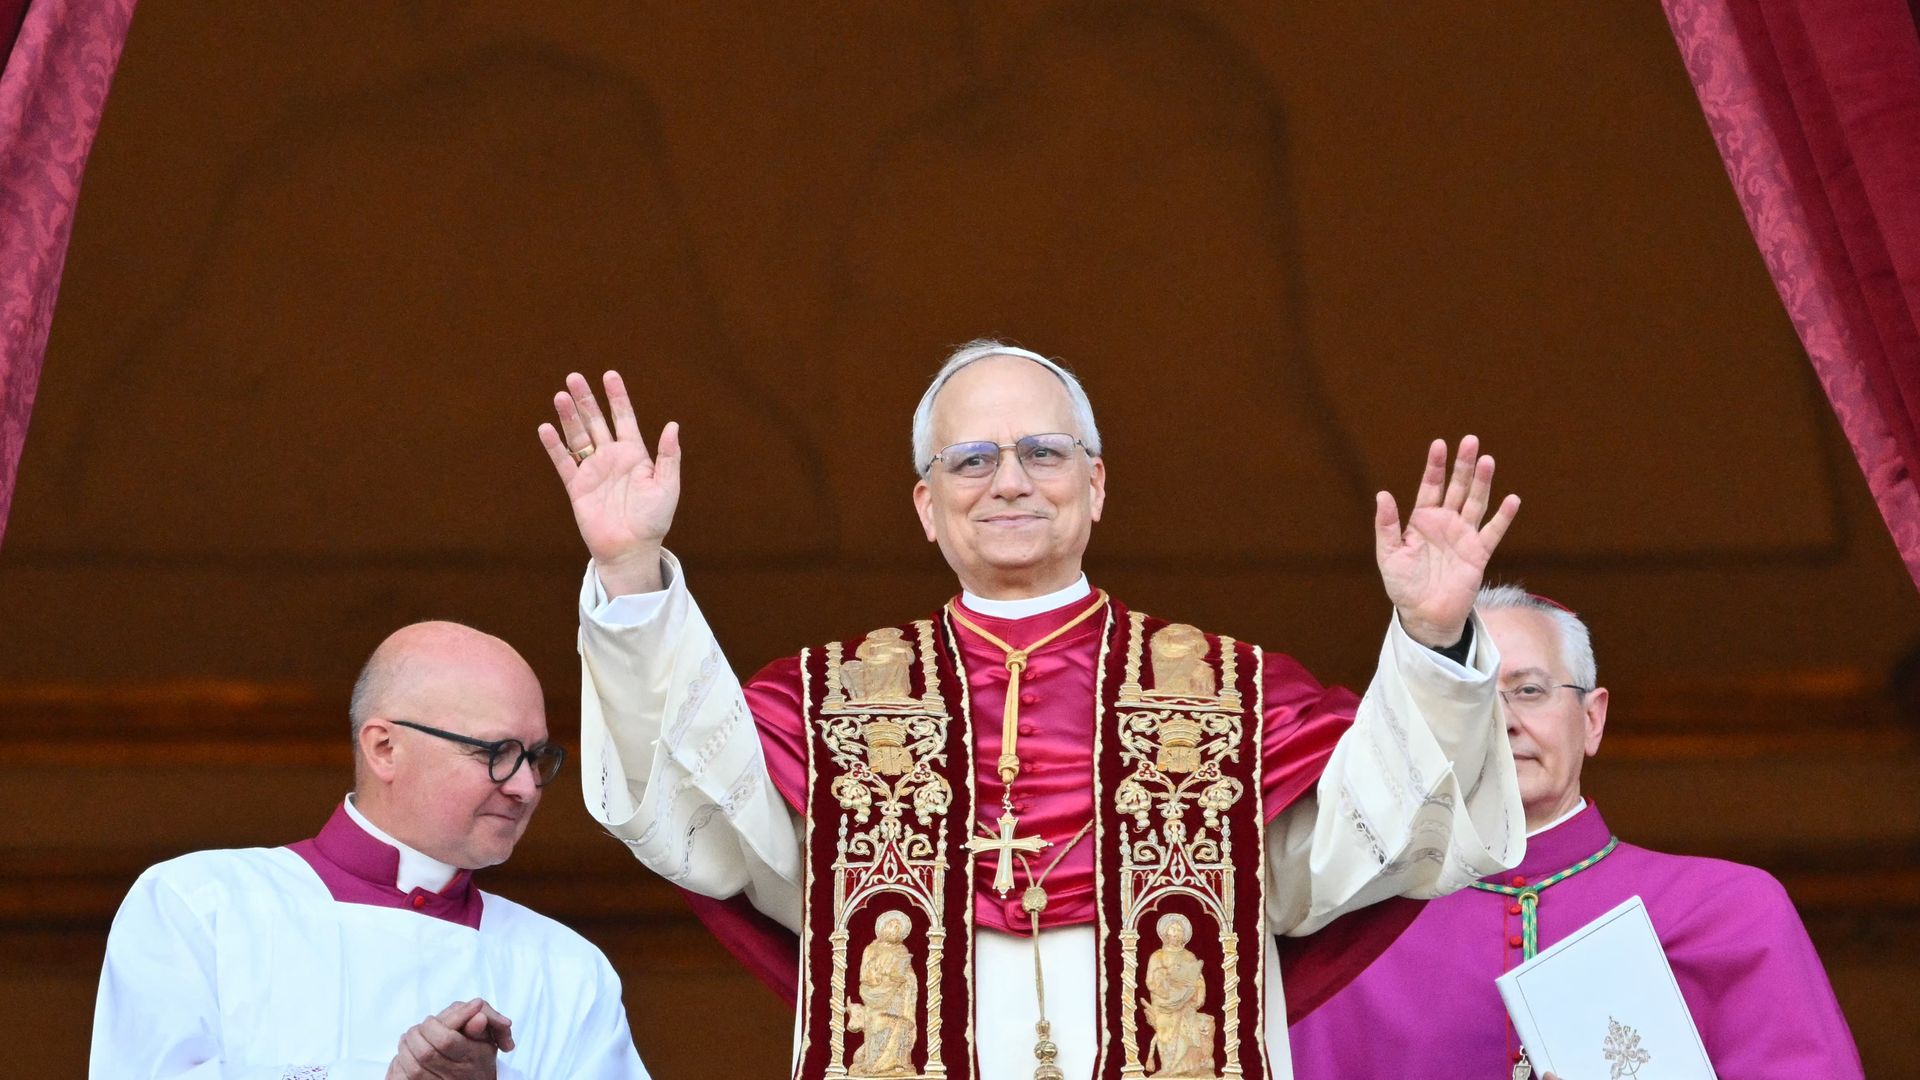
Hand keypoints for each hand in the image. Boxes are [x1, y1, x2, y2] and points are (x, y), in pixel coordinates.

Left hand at [385, 998, 513, 1078]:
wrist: (473, 1079)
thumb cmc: (477, 1058)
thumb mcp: (485, 1040)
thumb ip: (479, 1026)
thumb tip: (479, 1016)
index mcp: (471, 1058)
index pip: (446, 1040)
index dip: (433, 1026)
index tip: (431, 1019)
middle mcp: (455, 1075)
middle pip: (426, 1053)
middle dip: (416, 1035)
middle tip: (418, 1028)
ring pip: (412, 1067)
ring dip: (406, 1048)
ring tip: (410, 1039)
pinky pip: (403, 1078)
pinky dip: (399, 1065)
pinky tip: (405, 1056)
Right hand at [537, 371, 679, 596]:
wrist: (631, 549)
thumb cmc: (654, 519)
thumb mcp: (668, 485)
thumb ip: (669, 456)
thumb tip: (673, 425)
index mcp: (635, 454)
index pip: (624, 418)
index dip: (617, 397)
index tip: (610, 375)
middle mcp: (611, 458)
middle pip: (596, 421)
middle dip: (586, 400)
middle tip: (574, 377)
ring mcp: (593, 471)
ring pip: (578, 437)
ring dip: (569, 417)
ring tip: (560, 395)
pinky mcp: (577, 487)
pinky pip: (563, 462)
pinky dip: (554, 446)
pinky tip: (546, 428)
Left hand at [1374, 436, 1519, 647]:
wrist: (1424, 615)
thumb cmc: (1403, 585)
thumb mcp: (1388, 554)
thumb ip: (1387, 526)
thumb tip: (1382, 494)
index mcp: (1422, 520)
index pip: (1430, 486)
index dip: (1435, 466)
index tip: (1440, 444)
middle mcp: (1445, 523)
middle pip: (1456, 487)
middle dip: (1463, 465)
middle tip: (1470, 440)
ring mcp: (1463, 536)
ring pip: (1475, 503)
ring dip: (1482, 483)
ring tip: (1487, 461)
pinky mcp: (1478, 553)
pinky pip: (1493, 532)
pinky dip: (1503, 517)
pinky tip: (1511, 499)